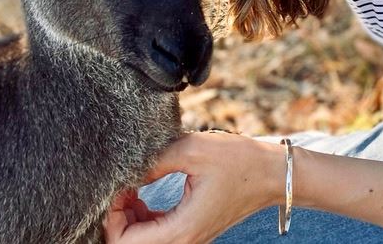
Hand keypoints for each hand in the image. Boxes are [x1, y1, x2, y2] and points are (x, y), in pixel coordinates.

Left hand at [102, 131, 280, 243]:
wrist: (270, 173)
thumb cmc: (238, 160)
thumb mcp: (194, 149)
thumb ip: (156, 160)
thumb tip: (126, 169)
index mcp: (182, 229)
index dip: (112, 218)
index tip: (119, 187)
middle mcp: (184, 241)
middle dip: (118, 217)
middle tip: (123, 184)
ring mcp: (188, 238)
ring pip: (142, 242)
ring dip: (129, 218)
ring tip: (133, 186)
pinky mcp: (190, 230)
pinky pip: (156, 234)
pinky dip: (143, 217)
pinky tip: (144, 194)